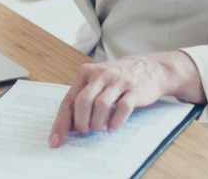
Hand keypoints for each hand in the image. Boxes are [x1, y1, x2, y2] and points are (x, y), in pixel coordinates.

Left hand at [48, 51, 203, 147]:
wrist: (151, 68)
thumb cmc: (118, 78)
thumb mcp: (97, 81)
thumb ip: (83, 97)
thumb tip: (67, 126)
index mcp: (86, 73)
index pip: (69, 100)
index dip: (61, 123)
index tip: (56, 140)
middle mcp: (100, 75)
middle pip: (83, 102)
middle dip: (80, 122)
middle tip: (84, 131)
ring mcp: (118, 81)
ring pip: (101, 105)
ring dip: (97, 122)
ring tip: (98, 128)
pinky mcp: (134, 90)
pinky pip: (123, 108)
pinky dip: (116, 121)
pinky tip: (112, 127)